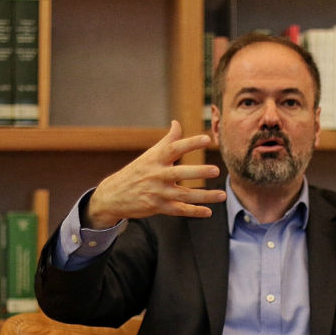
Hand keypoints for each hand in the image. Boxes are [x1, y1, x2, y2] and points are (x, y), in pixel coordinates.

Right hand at [86, 120, 226, 228]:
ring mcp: (158, 192)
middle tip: (216, 170)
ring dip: (204, 196)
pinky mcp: (158, 207)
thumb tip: (177, 123)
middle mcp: (157, 175)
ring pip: (184, 195)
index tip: (206, 139)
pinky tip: (208, 212)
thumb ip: (167, 140)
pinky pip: (179, 210)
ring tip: (222, 195)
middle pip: (180, 173)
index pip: (174, 148)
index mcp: (156, 159)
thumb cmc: (136, 172)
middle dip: (198, 172)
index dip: (190, 143)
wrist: (113, 195)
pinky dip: (194, 211)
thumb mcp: (149, 155)